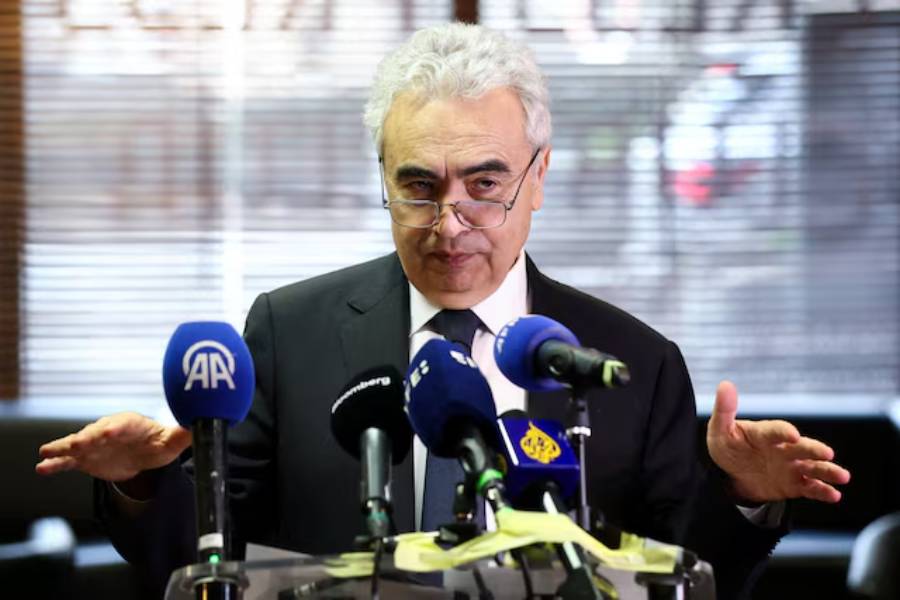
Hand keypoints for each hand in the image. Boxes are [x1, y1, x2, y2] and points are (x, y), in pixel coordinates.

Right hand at [36, 412, 190, 481]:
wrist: (144, 453)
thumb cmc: (158, 444)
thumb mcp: (173, 441)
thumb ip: (184, 434)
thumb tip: (201, 423)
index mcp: (132, 424)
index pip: (124, 424)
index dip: (118, 428)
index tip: (111, 432)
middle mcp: (109, 431)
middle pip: (97, 432)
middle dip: (89, 436)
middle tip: (79, 442)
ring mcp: (94, 445)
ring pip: (76, 444)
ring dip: (63, 447)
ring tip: (47, 452)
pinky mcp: (85, 459)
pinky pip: (68, 461)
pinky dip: (56, 463)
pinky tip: (41, 468)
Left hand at [707, 381, 850, 503]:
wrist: (732, 474)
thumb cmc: (728, 447)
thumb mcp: (720, 431)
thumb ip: (724, 411)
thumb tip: (725, 385)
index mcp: (764, 434)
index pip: (776, 430)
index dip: (784, 431)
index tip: (792, 434)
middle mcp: (782, 448)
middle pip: (801, 448)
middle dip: (813, 450)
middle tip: (827, 453)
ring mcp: (790, 466)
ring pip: (812, 467)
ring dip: (827, 471)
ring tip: (843, 476)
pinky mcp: (794, 484)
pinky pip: (810, 488)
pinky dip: (822, 491)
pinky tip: (834, 494)